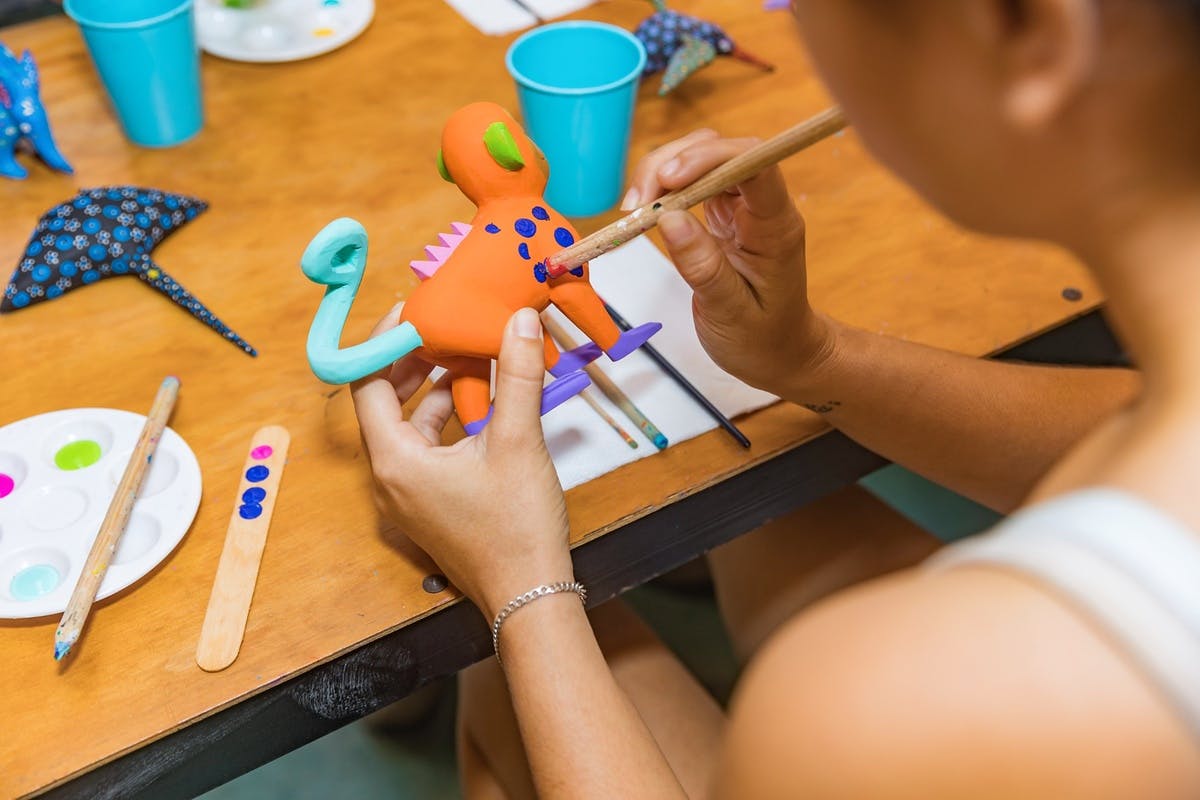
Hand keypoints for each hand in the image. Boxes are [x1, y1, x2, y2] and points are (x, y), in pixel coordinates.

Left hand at [351, 306, 572, 619]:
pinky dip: (442, 419)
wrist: (529, 595)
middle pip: (382, 402)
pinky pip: (422, 448)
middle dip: (410, 361)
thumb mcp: (518, 441)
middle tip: (440, 326)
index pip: (367, 384)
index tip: (413, 310)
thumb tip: (518, 320)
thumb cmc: (516, 528)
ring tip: (464, 354)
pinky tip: (478, 399)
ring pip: (405, 425)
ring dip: (429, 389)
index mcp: (395, 462)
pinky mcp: (427, 504)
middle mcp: (388, 479)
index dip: (386, 342)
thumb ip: (517, 374)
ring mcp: (406, 495)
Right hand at [624, 130, 835, 395]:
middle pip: (721, 151)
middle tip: (636, 204)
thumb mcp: (730, 313)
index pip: (753, 163)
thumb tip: (668, 218)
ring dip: (661, 172)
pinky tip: (642, 213)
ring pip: (701, 160)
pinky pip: (691, 184)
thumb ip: (702, 267)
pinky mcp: (721, 215)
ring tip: (632, 210)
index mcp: (775, 226)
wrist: (779, 354)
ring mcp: (741, 207)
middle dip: (673, 163)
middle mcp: (760, 206)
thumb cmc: (762, 339)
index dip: (710, 157)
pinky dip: (661, 190)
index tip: (667, 180)